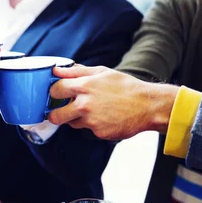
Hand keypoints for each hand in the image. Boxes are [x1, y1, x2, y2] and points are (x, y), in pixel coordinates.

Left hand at [47, 65, 176, 139]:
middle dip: (55, 114)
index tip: (57, 94)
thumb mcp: (101, 72)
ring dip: (76, 118)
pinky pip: (87, 129)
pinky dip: (92, 125)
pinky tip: (104, 117)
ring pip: (71, 123)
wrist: (148, 106)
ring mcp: (91, 121)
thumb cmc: (125, 86)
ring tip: (92, 110)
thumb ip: (76, 71)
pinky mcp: (99, 132)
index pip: (54, 90)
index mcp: (83, 86)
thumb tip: (56, 69)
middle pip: (55, 116)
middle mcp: (84, 105)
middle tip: (61, 110)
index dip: (54, 92)